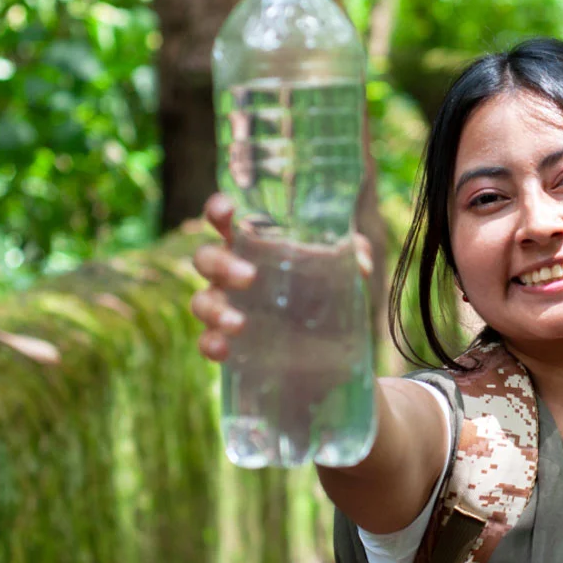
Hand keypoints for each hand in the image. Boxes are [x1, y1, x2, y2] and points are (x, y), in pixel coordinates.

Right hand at [190, 192, 372, 361]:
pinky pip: (206, 341)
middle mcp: (232, 271)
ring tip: (239, 323)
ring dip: (214, 309)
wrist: (328, 352)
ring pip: (201, 300)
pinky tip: (223, 350)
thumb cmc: (324, 292)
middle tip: (249, 276)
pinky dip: (210, 344)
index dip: (218, 209)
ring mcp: (227, 306)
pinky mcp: (228, 341)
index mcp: (254, 244)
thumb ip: (353, 254)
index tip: (226, 211)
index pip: (226, 219)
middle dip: (220, 264)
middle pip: (205, 257)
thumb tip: (360, 264)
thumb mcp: (342, 270)